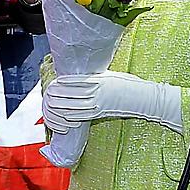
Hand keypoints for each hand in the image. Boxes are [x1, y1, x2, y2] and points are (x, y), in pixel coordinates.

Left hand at [42, 71, 181, 134]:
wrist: (140, 97)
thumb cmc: (125, 83)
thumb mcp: (109, 75)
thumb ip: (94, 76)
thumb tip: (81, 73)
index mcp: (98, 80)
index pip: (75, 81)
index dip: (63, 82)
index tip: (55, 80)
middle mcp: (96, 92)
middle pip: (71, 94)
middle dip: (58, 94)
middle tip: (48, 92)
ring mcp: (98, 104)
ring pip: (74, 106)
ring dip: (61, 106)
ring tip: (52, 103)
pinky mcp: (100, 113)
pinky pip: (82, 116)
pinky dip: (71, 116)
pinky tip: (64, 115)